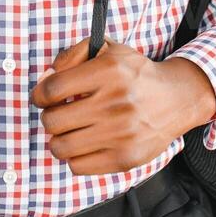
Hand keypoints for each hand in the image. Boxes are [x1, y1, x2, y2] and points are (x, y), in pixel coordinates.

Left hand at [29, 38, 215, 174]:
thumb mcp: (108, 50)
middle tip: (62, 113)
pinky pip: (78, 166)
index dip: (40, 94)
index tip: (44, 97)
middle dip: (51, 116)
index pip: (52, 89)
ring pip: (60, 147)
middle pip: (52, 121)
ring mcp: (121, 133)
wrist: (176, 99)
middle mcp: (115, 102)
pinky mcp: (125, 158)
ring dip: (60, 139)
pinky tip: (86, 144)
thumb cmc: (135, 75)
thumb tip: (44, 81)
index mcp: (109, 71)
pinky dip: (76, 156)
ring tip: (71, 130)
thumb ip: (72, 55)